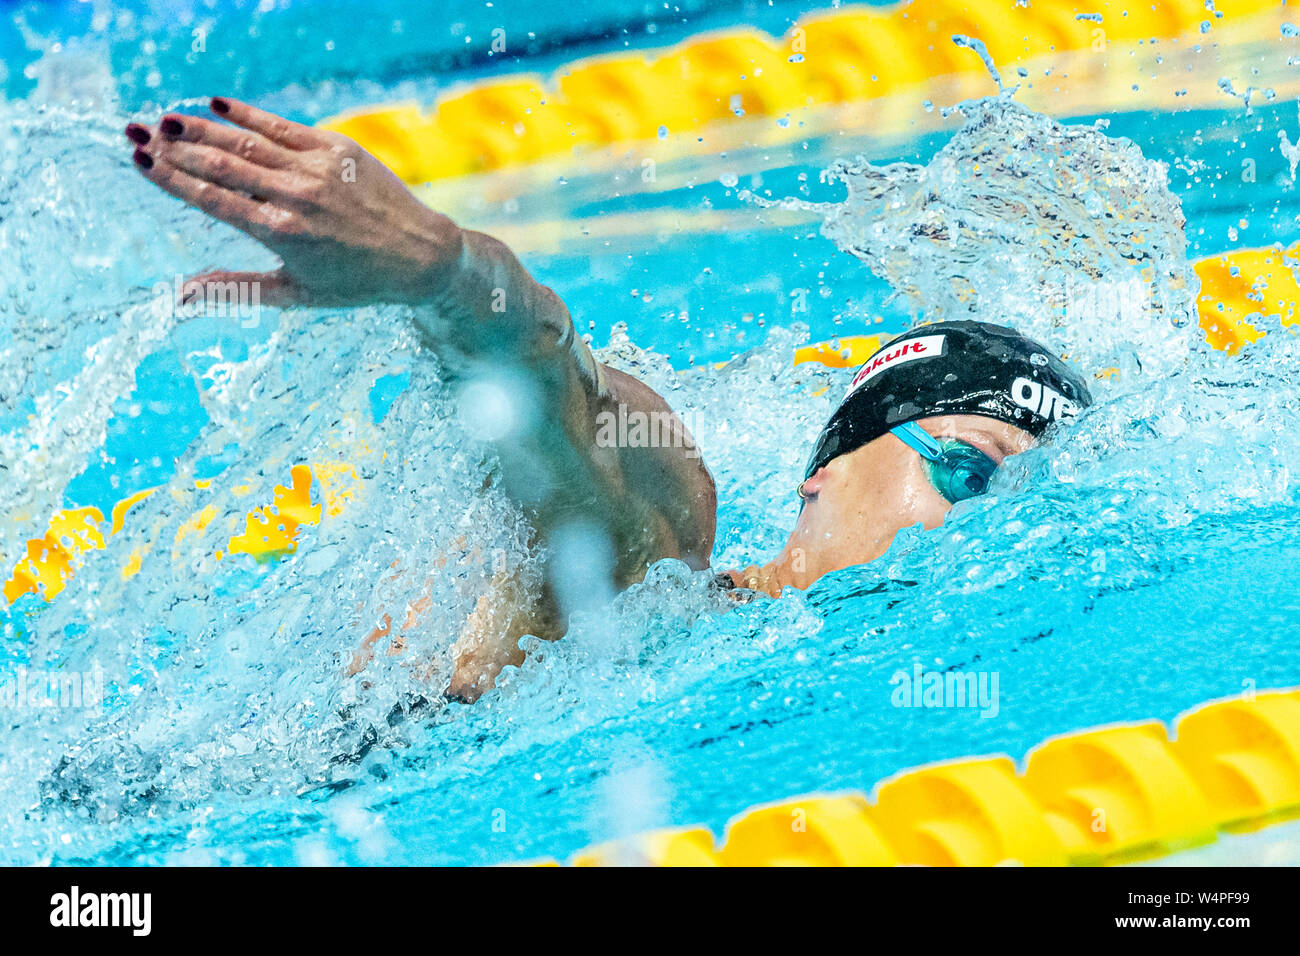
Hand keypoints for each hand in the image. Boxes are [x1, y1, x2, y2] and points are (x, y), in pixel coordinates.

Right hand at [126, 97, 461, 306]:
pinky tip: (215, 105)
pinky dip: (248, 114)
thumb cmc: (357, 283)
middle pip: (221, 162)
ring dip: (201, 126)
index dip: (171, 177)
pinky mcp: (338, 148)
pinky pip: (283, 125)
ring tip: (165, 118)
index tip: (139, 160)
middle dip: (173, 145)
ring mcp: (318, 168)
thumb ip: (236, 289)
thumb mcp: (296, 294)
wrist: (420, 255)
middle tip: (135, 131)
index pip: (212, 198)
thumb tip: (180, 298)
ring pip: (247, 139)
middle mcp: (296, 195)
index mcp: (281, 232)